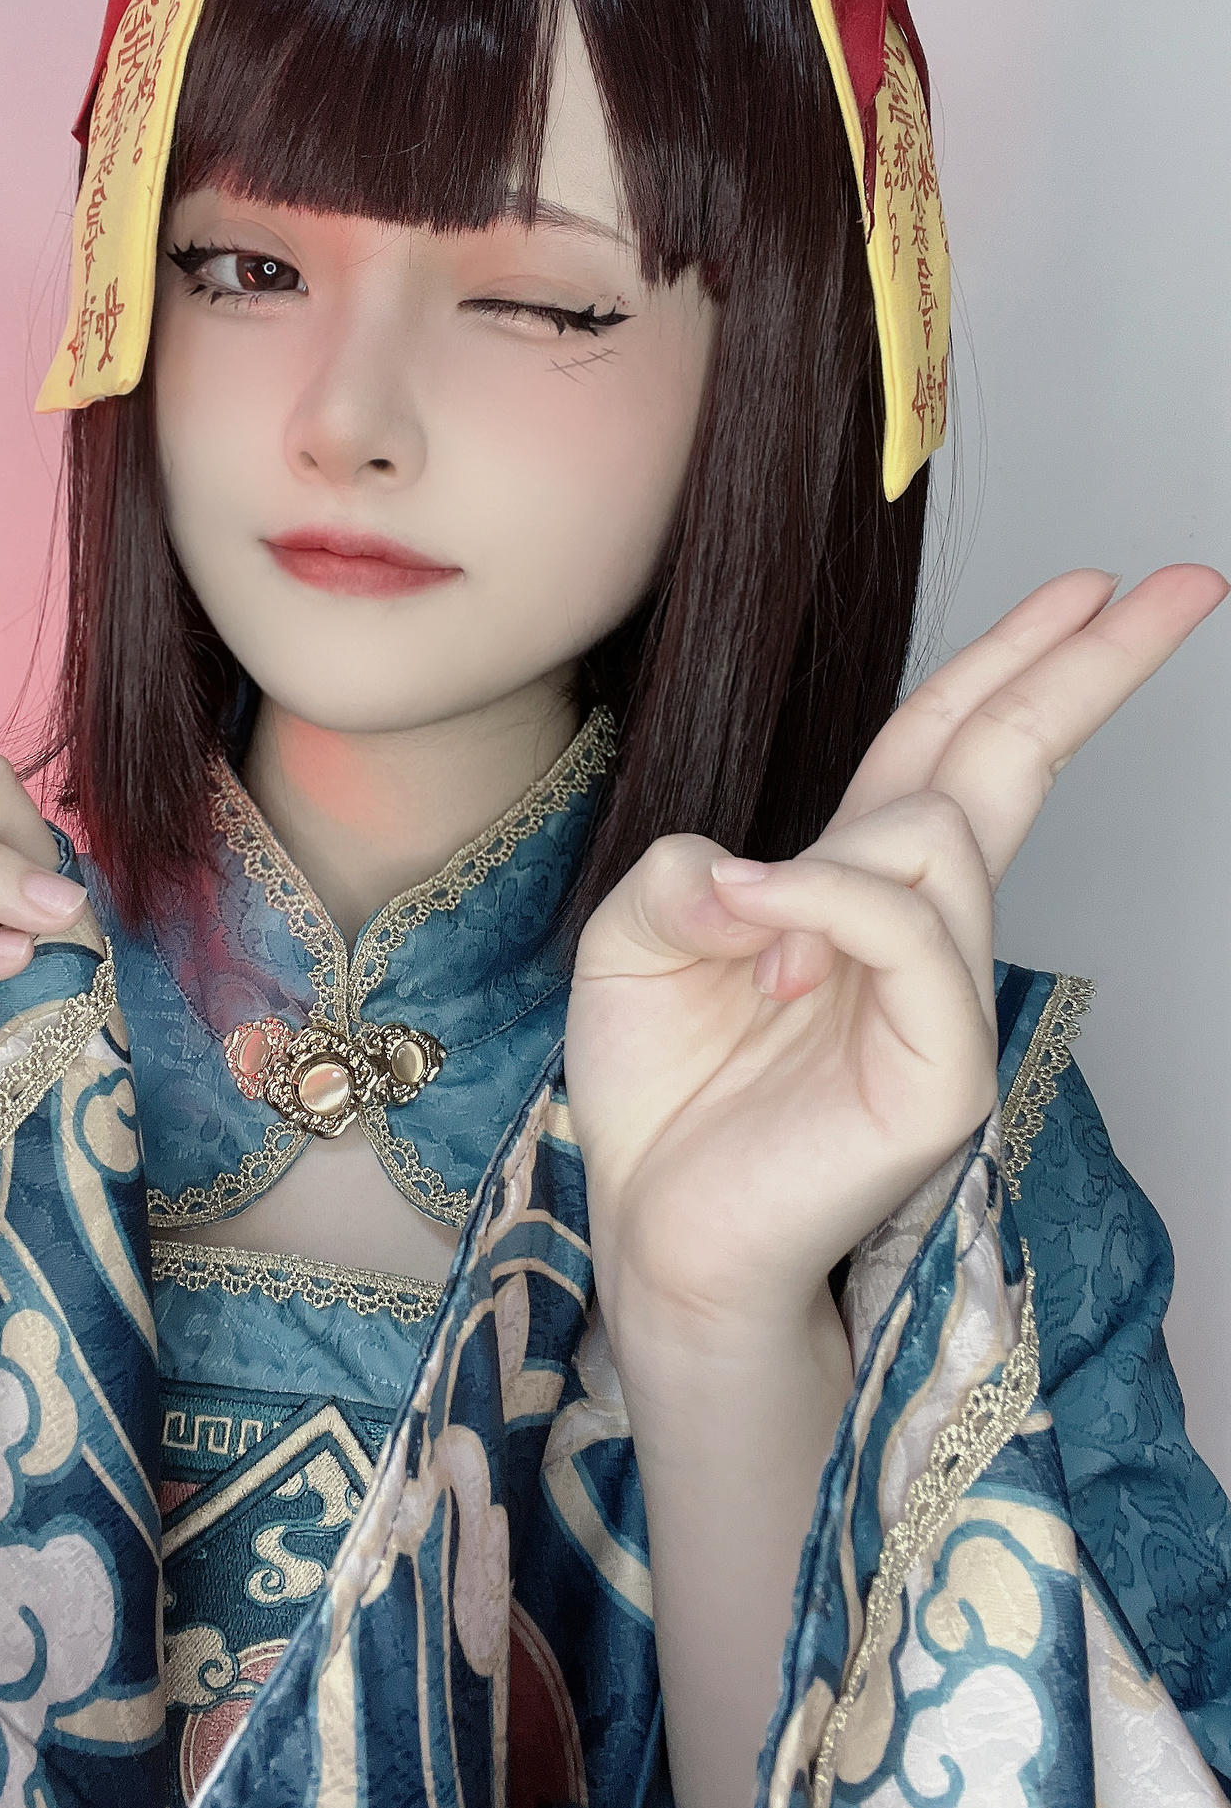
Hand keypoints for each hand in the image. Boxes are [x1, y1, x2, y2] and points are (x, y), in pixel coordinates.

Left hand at [565, 564, 1227, 1361]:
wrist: (656, 1228)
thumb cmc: (657, 1090)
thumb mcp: (632, 939)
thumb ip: (681, 866)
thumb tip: (751, 862)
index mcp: (849, 887)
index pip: (948, 747)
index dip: (1014, 663)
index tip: (1090, 588)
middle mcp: (913, 930)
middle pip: (1012, 762)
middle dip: (1089, 666)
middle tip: (1185, 579)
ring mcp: (942, 999)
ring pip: (933, 842)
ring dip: (827, 867)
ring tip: (739, 948)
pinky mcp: (942, 1070)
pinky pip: (906, 931)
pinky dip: (824, 906)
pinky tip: (754, 932)